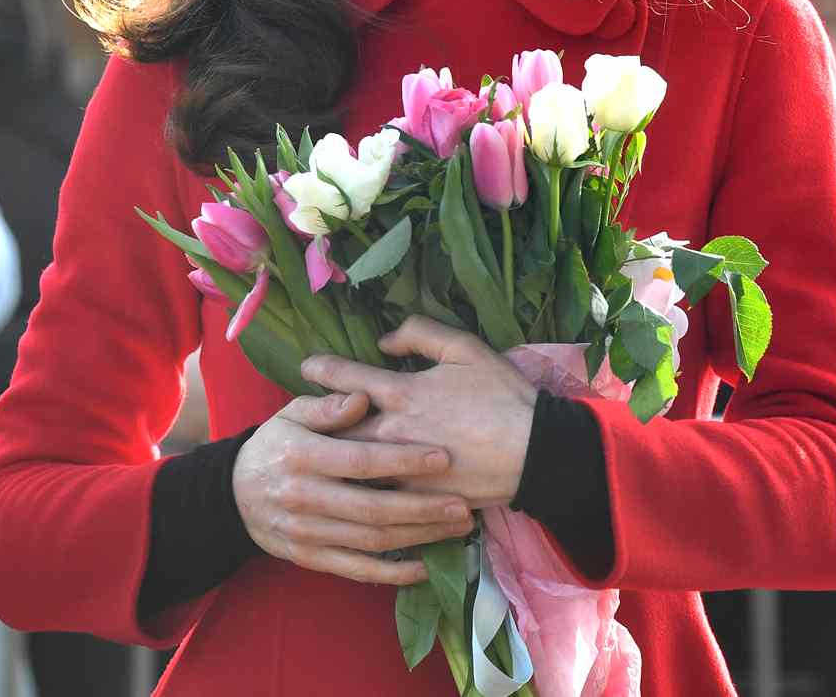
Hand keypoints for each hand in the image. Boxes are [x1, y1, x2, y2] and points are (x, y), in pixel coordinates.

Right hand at [232, 389, 472, 585]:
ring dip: (418, 538)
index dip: (403, 459)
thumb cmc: (277, 444)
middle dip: (423, 509)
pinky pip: (355, 570)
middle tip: (463, 504)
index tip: (443, 457)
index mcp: (301, 456)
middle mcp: (303, 498)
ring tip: (455, 528)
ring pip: (370, 541)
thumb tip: (362, 397)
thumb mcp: (292, 414)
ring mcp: (305, 533)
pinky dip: (392, 574)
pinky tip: (424, 567)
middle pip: (372, 509)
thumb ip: (328, 406)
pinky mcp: (308, 559)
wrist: (233, 494)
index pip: (360, 461)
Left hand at [302, 317, 537, 509]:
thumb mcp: (465, 348)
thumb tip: (384, 341)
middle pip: (338, 430)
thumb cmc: (501, 395)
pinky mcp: (416, 501)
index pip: (346, 380)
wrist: (535, 452)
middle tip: (301, 421)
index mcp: (402, 393)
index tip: (306, 367)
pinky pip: (379, 498)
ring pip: (352, 469)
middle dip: (318, 424)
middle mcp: (393, 433)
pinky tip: (353, 492)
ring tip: (319, 459)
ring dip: (334, 462)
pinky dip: (363, 493)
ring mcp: (401, 471)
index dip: (322, 370)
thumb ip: (421, 334)